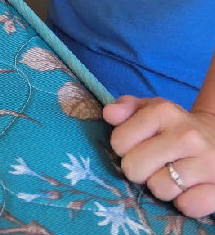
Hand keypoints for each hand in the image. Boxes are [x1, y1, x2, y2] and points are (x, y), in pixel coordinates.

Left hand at [106, 95, 214, 217]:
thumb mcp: (152, 109)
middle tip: (154, 164)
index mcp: (164, 112)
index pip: (119, 142)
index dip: (124, 148)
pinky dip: (185, 203)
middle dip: (140, 170)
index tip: (138, 146)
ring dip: (161, 187)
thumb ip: (126, 108)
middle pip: (134, 168)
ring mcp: (207, 162)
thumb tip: (109, 114)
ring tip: (172, 175)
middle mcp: (187, 136)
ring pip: (160, 189)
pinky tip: (188, 188)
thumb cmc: (176, 126)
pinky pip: (188, 206)